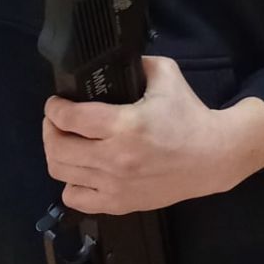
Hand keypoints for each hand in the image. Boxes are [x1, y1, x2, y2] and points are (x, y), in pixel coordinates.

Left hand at [42, 56, 263, 215]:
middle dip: (50, 129)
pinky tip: (82, 169)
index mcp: (125, 125)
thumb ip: (137, 63)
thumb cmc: (189, 115)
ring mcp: (115, 185)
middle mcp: (115, 158)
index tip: (56, 102)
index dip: (55, 107)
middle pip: (58, 148)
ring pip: (62, 173)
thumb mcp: (166, 74)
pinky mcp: (120, 204)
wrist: (214, 157)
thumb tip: (111, 59)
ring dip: (57, 154)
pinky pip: (75, 199)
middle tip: (56, 120)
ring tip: (66, 142)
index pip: (70, 118)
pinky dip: (71, 183)